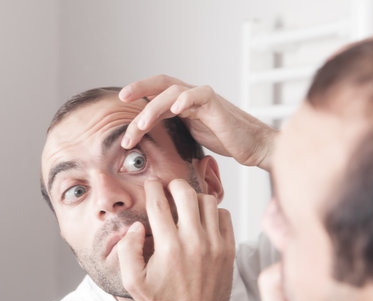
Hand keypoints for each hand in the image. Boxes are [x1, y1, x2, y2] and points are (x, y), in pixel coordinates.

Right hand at [117, 179, 234, 300]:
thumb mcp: (133, 282)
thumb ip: (127, 250)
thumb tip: (136, 226)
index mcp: (168, 247)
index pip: (159, 203)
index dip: (152, 188)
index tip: (151, 184)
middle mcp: (194, 242)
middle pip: (185, 193)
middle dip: (174, 185)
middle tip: (169, 188)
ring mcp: (215, 245)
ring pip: (208, 201)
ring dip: (194, 198)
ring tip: (186, 205)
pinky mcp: (229, 250)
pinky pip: (225, 216)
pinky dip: (213, 212)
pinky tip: (203, 221)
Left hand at [119, 74, 275, 170]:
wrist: (253, 146)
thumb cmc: (224, 140)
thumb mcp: (190, 135)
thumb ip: (172, 129)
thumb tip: (147, 138)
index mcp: (182, 103)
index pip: (156, 93)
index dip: (138, 94)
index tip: (119, 103)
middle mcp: (191, 96)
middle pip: (161, 83)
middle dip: (139, 88)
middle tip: (122, 98)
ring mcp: (204, 98)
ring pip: (173, 92)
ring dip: (154, 108)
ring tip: (141, 125)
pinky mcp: (216, 105)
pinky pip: (199, 95)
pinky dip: (185, 99)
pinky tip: (175, 108)